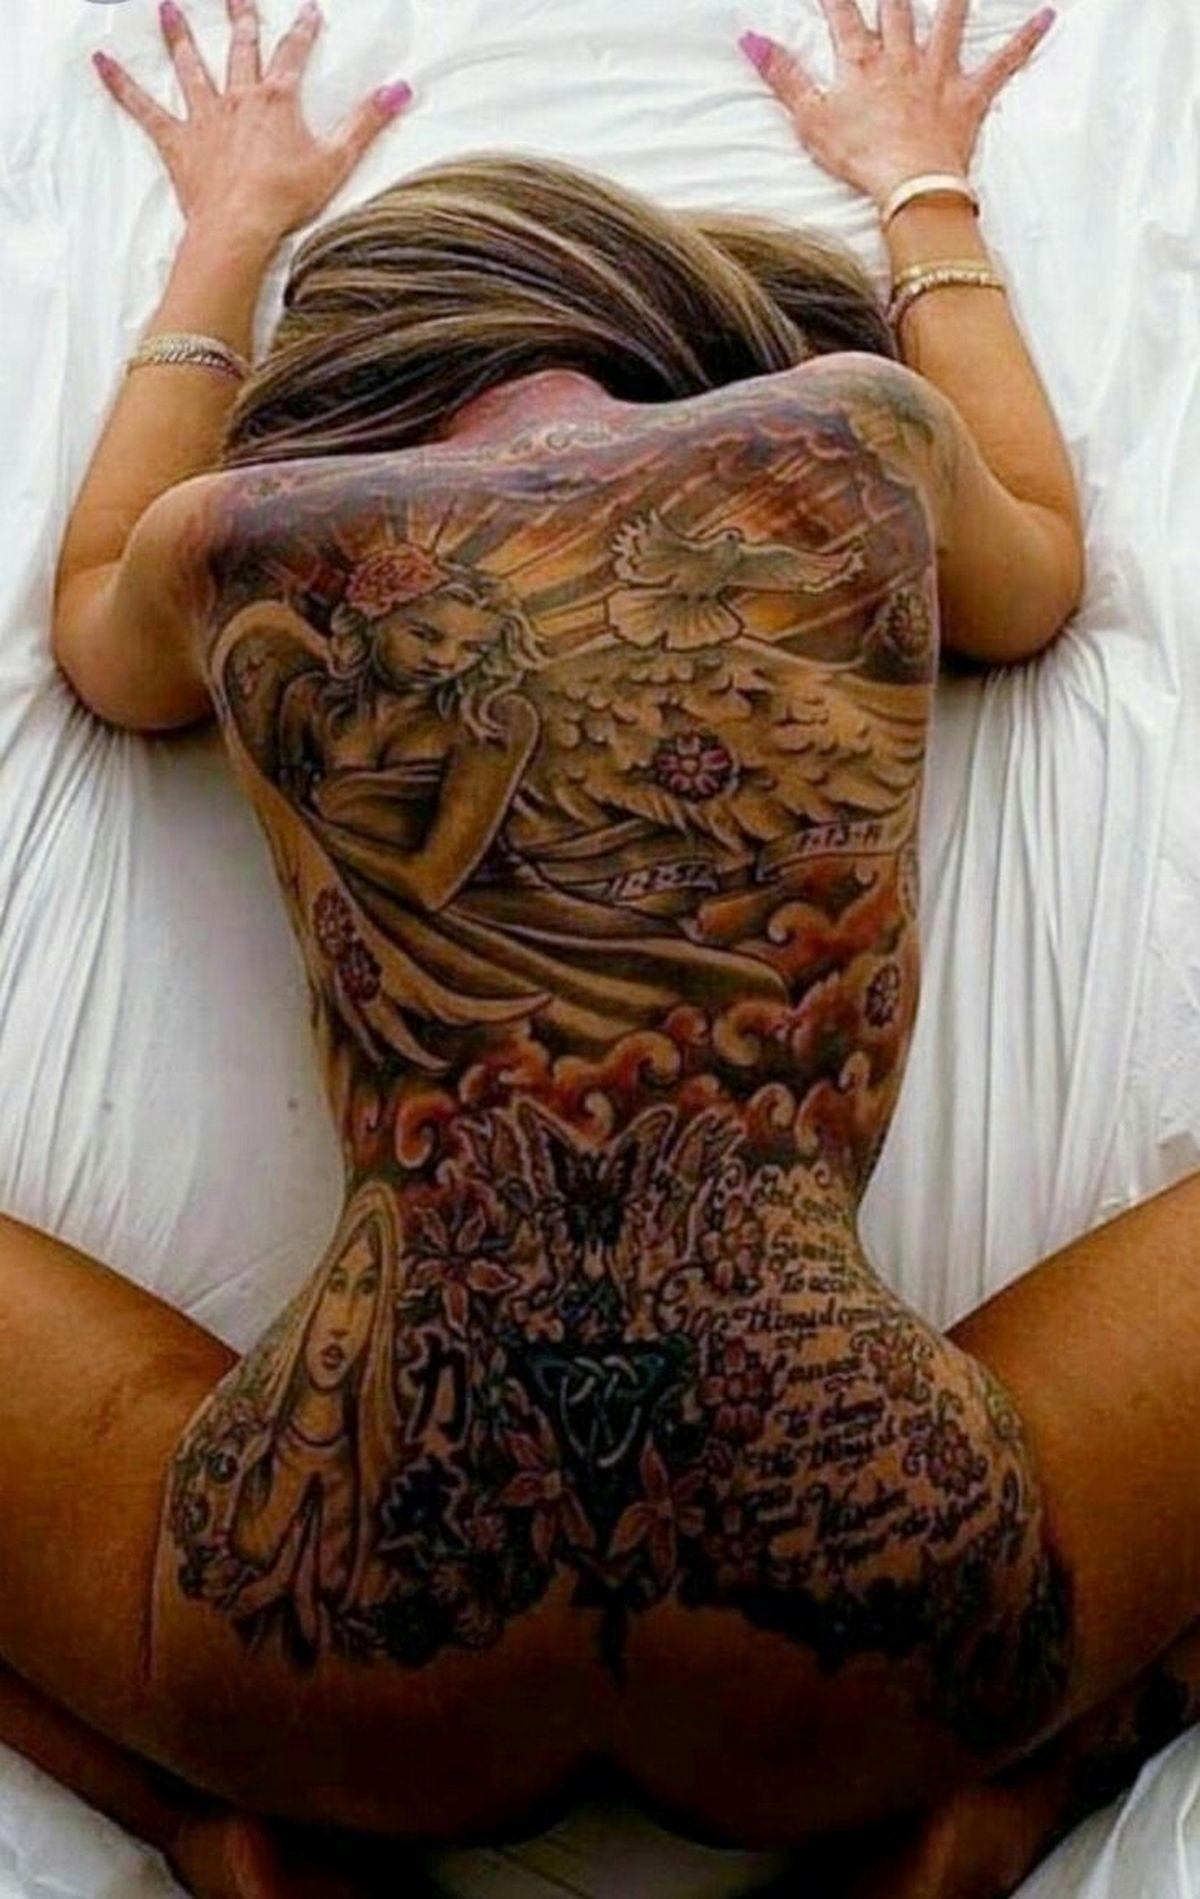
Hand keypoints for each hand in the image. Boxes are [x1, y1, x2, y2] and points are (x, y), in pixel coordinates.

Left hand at [91, 0, 412, 245]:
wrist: (242, 226)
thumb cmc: (288, 199)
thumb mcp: (338, 160)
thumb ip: (367, 122)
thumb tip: (401, 89)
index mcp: (277, 100)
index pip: (294, 54)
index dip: (304, 30)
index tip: (310, 10)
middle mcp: (238, 98)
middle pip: (240, 47)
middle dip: (241, 17)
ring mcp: (205, 118)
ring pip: (191, 67)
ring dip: (180, 35)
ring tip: (169, 8)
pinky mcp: (179, 142)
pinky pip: (144, 108)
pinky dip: (121, 85)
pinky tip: (100, 62)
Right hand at [739, 0, 1055, 206]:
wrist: (910, 187)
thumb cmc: (860, 159)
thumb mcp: (810, 120)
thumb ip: (783, 76)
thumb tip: (750, 39)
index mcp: (861, 64)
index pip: (843, 15)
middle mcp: (902, 59)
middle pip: (898, 6)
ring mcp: (938, 75)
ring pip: (950, 19)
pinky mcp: (968, 97)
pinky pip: (1001, 64)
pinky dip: (1025, 41)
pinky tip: (1047, 16)